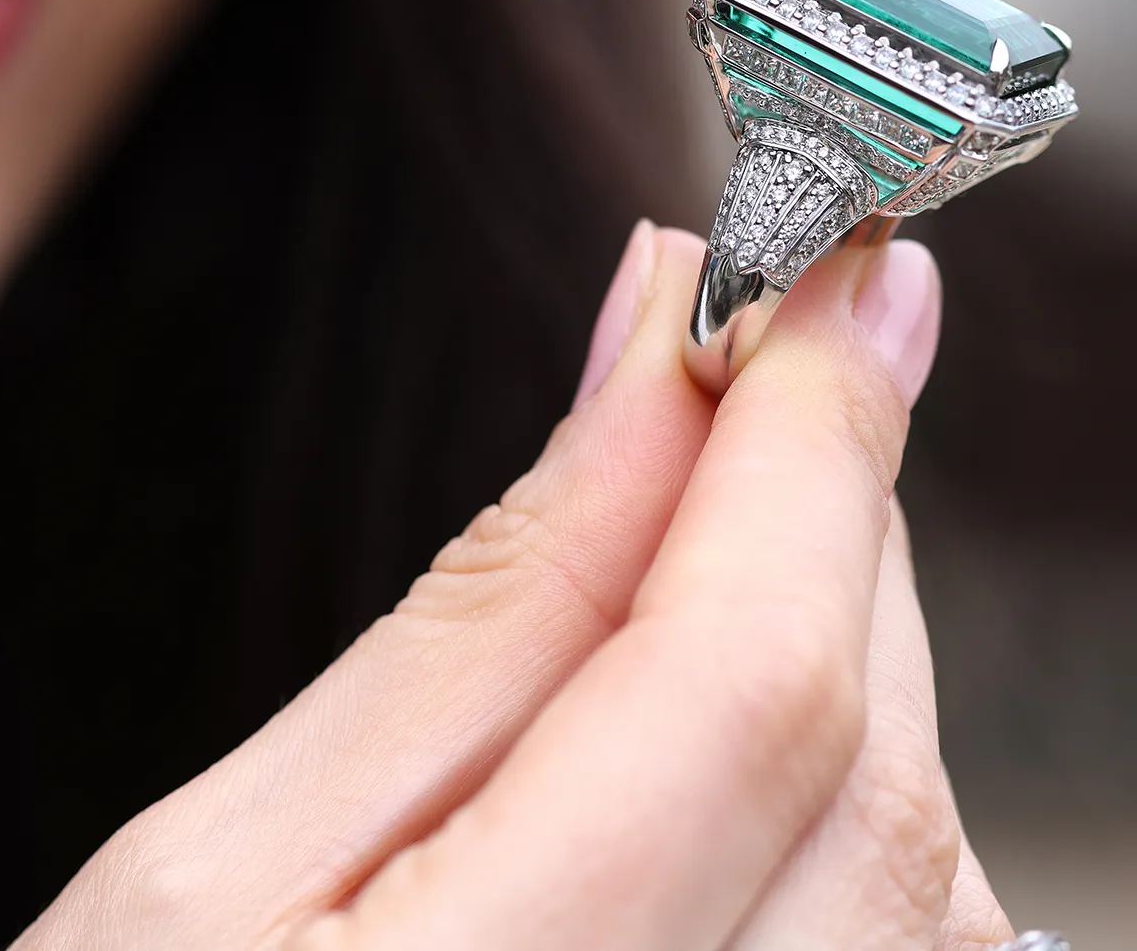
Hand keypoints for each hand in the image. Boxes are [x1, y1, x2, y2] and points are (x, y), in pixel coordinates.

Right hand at [15, 222, 1017, 949]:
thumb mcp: (208, 881)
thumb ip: (485, 613)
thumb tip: (660, 341)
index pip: (753, 679)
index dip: (820, 441)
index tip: (852, 255)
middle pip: (869, 756)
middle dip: (833, 525)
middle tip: (772, 367)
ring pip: (928, 862)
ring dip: (852, 667)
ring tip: (718, 570)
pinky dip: (861, 818)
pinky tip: (744, 762)